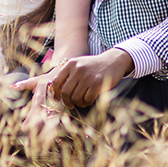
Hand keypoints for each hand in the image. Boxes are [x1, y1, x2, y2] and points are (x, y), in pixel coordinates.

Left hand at [14, 49, 133, 110]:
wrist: (113, 61)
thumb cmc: (92, 66)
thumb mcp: (78, 64)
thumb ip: (67, 73)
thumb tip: (54, 90)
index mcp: (70, 64)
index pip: (56, 81)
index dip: (55, 93)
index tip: (57, 99)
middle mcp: (78, 69)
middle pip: (65, 92)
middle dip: (67, 102)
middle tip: (70, 105)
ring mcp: (88, 76)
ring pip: (76, 97)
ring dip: (78, 103)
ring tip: (81, 102)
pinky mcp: (98, 83)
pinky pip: (87, 99)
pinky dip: (87, 103)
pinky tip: (88, 101)